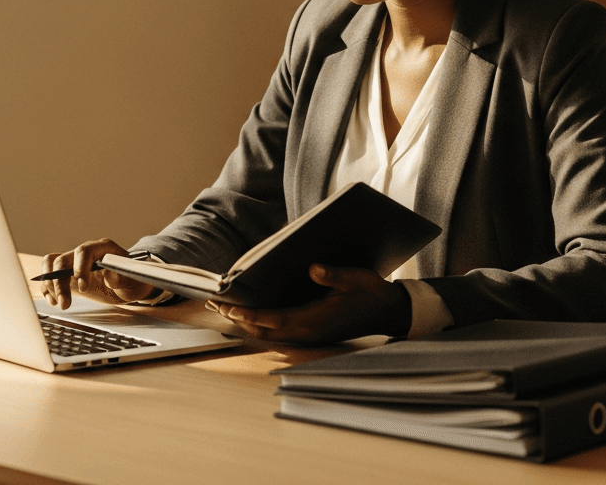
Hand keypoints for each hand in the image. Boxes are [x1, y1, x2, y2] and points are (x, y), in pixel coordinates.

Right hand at [39, 238, 157, 309]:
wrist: (129, 284)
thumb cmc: (132, 280)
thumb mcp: (132, 281)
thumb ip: (121, 278)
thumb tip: (109, 275)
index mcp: (103, 248)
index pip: (85, 251)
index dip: (80, 268)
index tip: (82, 288)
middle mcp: (86, 252)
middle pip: (64, 260)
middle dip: (60, 282)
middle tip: (65, 303)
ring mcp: (75, 262)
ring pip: (53, 264)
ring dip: (51, 284)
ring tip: (59, 303)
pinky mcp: (68, 274)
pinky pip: (51, 275)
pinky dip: (48, 287)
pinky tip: (54, 300)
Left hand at [207, 264, 410, 344]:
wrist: (389, 313)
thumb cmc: (371, 294)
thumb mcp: (356, 278)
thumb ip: (334, 275)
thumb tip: (312, 268)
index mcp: (316, 319)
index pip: (274, 319)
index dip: (249, 313)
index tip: (228, 306)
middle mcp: (309, 332)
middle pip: (265, 330)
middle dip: (239, 318)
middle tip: (216, 303)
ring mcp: (310, 335)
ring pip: (270, 334)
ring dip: (247, 322)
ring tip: (225, 308)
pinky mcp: (311, 333)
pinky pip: (280, 332)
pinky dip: (261, 323)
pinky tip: (251, 312)